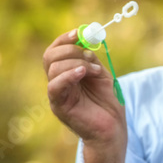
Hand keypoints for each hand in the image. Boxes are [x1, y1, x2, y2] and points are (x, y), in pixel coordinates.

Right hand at [42, 29, 125, 150]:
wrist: (112, 130)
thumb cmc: (108, 104)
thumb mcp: (102, 76)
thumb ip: (92, 61)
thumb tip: (86, 45)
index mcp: (67, 73)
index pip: (55, 51)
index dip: (64, 39)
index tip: (78, 33)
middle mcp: (58, 82)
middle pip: (50, 56)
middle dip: (71, 49)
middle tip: (90, 55)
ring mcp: (57, 94)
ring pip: (53, 68)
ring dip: (77, 63)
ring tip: (95, 71)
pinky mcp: (59, 105)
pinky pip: (55, 86)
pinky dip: (68, 75)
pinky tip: (83, 73)